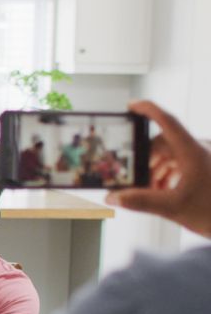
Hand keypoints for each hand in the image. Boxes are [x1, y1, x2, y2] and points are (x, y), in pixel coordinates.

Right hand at [106, 100, 210, 237]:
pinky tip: (164, 192)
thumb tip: (113, 197)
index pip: (167, 121)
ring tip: (150, 191)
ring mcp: (205, 159)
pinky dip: (169, 175)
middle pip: (164, 143)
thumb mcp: (174, 208)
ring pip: (173, 156)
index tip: (131, 105)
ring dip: (157, 171)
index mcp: (192, 151)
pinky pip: (183, 165)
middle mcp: (200, 150)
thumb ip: (141, 201)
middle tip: (134, 178)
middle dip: (146, 160)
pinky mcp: (209, 169)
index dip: (148, 110)